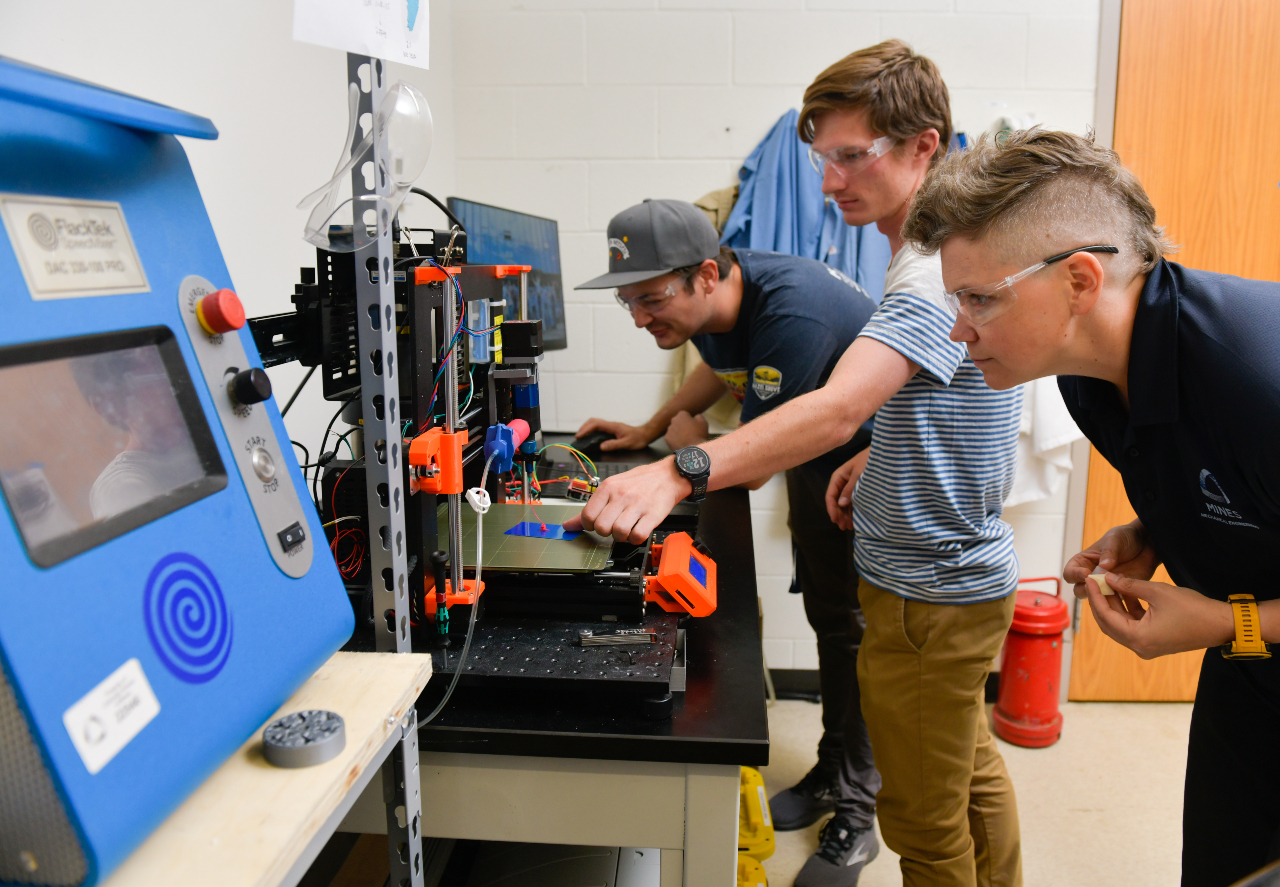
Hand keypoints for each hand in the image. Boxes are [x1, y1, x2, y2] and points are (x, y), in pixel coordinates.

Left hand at [562, 457, 690, 542]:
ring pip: (618, 533)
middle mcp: (621, 495)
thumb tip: (569, 525)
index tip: (598, 523)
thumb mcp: (612, 487)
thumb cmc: (640, 482)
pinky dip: (635, 539)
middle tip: (613, 526)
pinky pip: (637, 536)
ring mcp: (637, 505)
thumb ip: (592, 506)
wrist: (668, 475)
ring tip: (626, 528)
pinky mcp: (653, 515)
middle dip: (606, 532)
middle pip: (601, 527)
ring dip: (621, 536)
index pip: (587, 515)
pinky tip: (637, 531)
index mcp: (608, 487)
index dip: (590, 525)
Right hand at [575, 417, 655, 451]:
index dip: (586, 429)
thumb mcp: (627, 444)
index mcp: (613, 426)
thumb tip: (601, 446)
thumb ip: (614, 445)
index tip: (579, 436)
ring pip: (596, 423)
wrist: (645, 434)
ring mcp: (611, 426)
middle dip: (584, 427)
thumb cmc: (637, 439)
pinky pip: (599, 427)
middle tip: (578, 436)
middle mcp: (610, 425)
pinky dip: (592, 430)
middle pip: (593, 421)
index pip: (596, 424)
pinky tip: (590, 437)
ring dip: (587, 428)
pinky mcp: (612, 429)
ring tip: (581, 437)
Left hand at [664, 411, 708, 450]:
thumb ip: (698, 416)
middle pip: (678, 421)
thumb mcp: (703, 422)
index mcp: (682, 415)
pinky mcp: (667, 439)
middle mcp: (673, 420)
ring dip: (678, 432)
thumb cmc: (699, 434)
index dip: (689, 420)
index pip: (684, 414)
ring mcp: (669, 429)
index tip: (693, 425)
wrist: (692, 449)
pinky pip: (671, 438)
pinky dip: (674, 440)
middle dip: (682, 425)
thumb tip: (695, 417)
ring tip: (685, 439)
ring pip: (673, 429)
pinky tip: (681, 444)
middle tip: (689, 432)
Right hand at [825, 449, 870, 530]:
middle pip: (837, 501)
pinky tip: (855, 520)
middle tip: (843, 527)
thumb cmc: (869, 461)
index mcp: (838, 477)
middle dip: (839, 515)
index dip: (832, 508)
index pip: (830, 495)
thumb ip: (850, 489)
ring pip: (844, 504)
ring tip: (849, 527)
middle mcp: (842, 483)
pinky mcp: (859, 489)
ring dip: (846, 515)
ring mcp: (850, 487)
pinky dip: (853, 511)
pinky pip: (853, 502)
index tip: (835, 520)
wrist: (885, 454)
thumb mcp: (859, 475)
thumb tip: (840, 504)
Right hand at [1063, 520, 1159, 599]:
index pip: (1069, 573)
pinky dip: (1120, 597)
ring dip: (1105, 593)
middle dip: (1089, 589)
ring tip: (1119, 581)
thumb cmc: (1125, 537)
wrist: (1147, 543)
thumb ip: (1109, 552)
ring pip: (1097, 598)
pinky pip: (1115, 601)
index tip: (1087, 574)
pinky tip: (1128, 586)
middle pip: (1080, 590)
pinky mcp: (1120, 592)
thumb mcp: (1115, 539)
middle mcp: (1091, 576)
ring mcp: (1105, 585)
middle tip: (1102, 583)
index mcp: (1083, 562)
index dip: (1075, 575)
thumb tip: (1103, 566)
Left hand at [1084, 573, 1233, 658]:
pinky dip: (1128, 610)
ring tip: (1111, 583)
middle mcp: (1139, 647)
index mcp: (1138, 638)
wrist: (1222, 625)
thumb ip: (1130, 585)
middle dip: (1102, 601)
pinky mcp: (1154, 642)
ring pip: (1120, 624)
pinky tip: (1127, 592)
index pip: (1106, 616)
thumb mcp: (1158, 592)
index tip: (1091, 579)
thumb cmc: (1193, 609)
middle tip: (1098, 581)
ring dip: (1115, 605)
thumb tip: (1108, 578)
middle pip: (1109, 623)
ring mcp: (1146, 647)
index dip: (1096, 596)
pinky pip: (1133, 626)